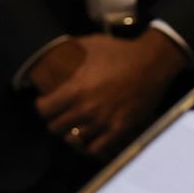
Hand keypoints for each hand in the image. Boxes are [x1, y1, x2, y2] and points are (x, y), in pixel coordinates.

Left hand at [33, 31, 186, 157]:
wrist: (152, 63)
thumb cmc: (121, 51)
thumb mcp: (93, 43)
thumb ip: (72, 47)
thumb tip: (58, 48)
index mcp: (76, 89)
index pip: (44, 110)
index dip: (42, 106)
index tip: (45, 103)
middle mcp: (86, 109)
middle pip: (55, 128)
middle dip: (54, 121)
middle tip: (59, 115)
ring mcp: (103, 122)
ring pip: (73, 141)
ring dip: (71, 134)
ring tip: (73, 127)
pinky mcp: (118, 130)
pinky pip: (95, 149)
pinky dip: (89, 146)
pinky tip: (89, 139)